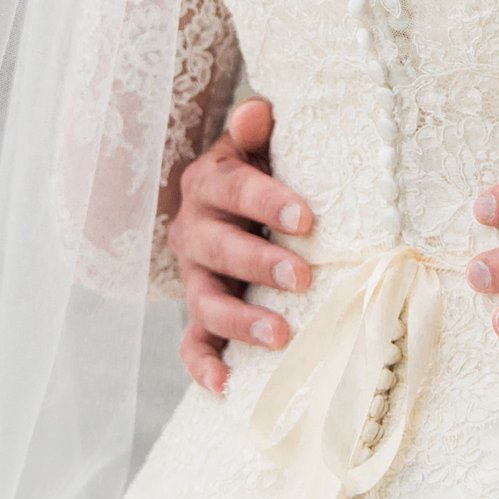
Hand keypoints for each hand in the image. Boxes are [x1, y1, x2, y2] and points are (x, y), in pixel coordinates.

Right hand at [169, 97, 315, 393]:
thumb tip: (259, 111)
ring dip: (241, 320)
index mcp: (210, 183)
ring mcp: (195, 277)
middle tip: (302, 276)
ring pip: (207, 301)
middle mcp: (195, 230)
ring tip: (281, 336)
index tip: (307, 217)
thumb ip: (257, 131)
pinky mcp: (199, 314)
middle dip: (259, 263)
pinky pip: (192, 343)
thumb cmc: (264, 170)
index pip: (235, 189)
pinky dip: (203, 366)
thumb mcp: (259, 144)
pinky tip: (225, 387)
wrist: (237, 201)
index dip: (268, 203)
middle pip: (220, 248)